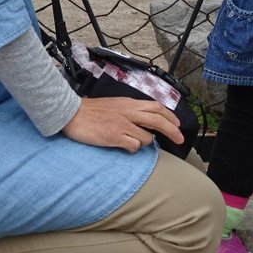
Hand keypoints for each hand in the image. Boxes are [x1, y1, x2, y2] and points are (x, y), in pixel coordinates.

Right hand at [62, 96, 183, 151]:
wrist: (71, 113)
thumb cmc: (91, 111)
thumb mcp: (115, 105)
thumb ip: (130, 111)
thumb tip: (144, 121)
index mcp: (129, 103)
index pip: (156, 107)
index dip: (170, 116)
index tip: (178, 125)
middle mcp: (128, 112)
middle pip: (158, 120)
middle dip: (173, 131)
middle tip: (181, 140)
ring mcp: (122, 125)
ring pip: (147, 137)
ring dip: (145, 143)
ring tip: (132, 142)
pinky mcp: (115, 136)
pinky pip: (134, 146)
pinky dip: (133, 149)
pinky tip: (124, 147)